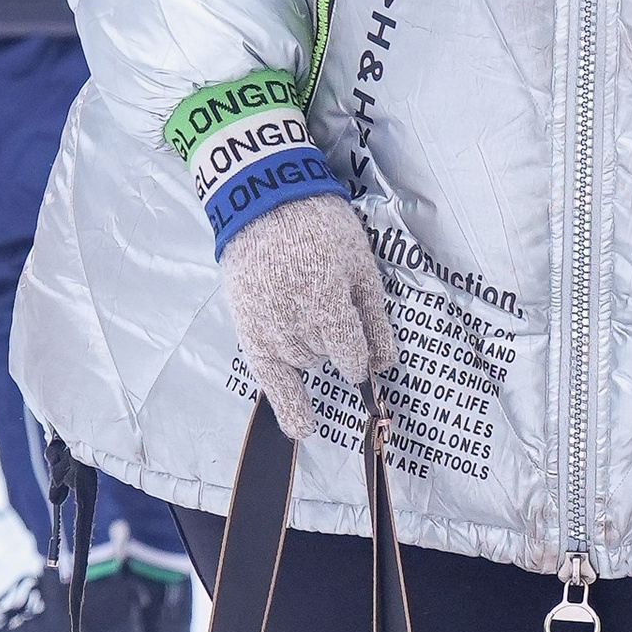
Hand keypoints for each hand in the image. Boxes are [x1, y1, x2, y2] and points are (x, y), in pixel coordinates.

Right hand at [220, 191, 396, 441]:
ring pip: (301, 363)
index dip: (359, 357)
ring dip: (309, 350)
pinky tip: (302, 428)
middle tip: (324, 300)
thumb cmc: (320, 228)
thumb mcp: (360, 267)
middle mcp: (293, 330)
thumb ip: (373, 320)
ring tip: (301, 309)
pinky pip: (271, 381)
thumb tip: (385, 364)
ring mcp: (266, 332)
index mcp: (326, 310)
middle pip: (325, 358)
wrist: (262, 202)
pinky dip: (289, 405)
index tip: (362, 355)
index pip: (351, 356)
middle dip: (333, 342)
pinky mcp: (246, 331)